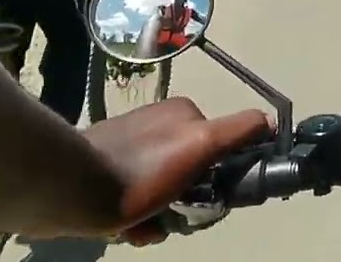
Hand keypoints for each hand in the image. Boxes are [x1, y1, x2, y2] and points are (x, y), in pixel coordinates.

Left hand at [81, 97, 272, 243]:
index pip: (220, 143)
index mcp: (182, 113)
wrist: (72, 190)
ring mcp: (130, 147)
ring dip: (164, 212)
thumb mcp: (200, 144)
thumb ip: (237, 131)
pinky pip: (139, 198)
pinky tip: (130, 227)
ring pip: (166, 189)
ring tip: (148, 223)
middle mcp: (157, 125)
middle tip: (178, 214)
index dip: (222, 171)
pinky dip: (140, 217)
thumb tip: (268, 122)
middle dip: (190, 198)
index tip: (213, 194)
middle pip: (193, 171)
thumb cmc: (142, 171)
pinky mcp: (106, 171)